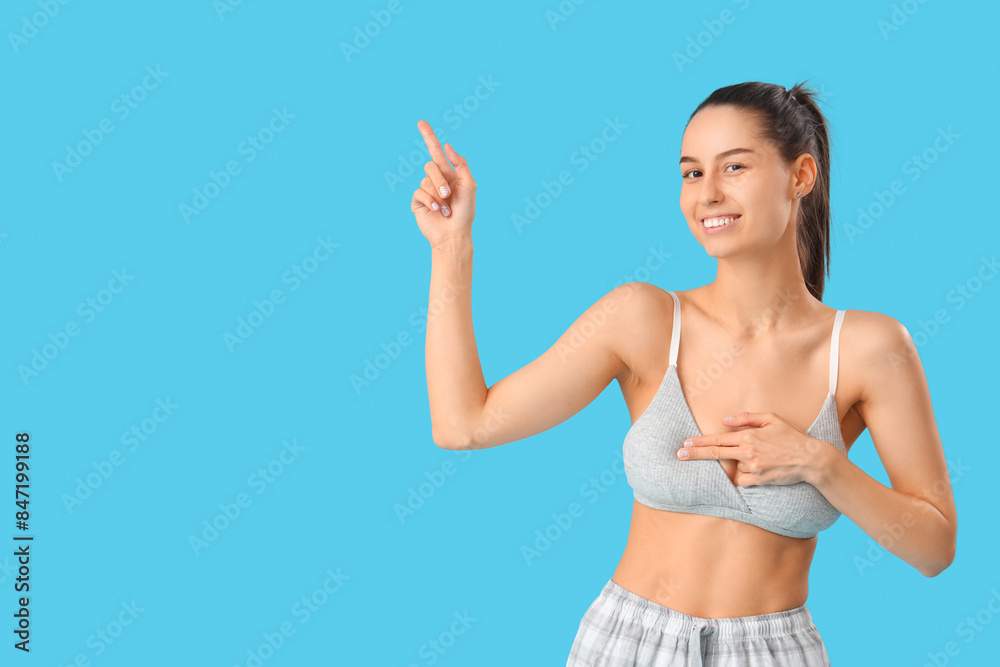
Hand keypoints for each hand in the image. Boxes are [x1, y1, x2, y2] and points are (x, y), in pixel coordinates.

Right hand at [411, 120, 476, 246]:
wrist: (455, 234)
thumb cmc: (465, 212)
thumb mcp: (469, 185)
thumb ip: (461, 164)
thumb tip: (447, 146)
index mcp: (448, 173)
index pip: (435, 151)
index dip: (429, 136)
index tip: (421, 122)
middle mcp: (435, 179)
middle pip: (430, 165)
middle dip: (440, 180)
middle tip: (448, 194)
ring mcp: (425, 190)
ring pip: (425, 180)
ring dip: (438, 194)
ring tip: (445, 208)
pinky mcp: (417, 202)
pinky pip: (419, 192)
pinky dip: (430, 201)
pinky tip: (437, 210)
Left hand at [675, 411, 832, 486]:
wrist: (810, 459)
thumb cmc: (791, 437)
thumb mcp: (771, 419)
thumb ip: (746, 418)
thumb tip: (724, 421)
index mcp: (749, 436)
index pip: (718, 440)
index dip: (700, 442)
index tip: (685, 443)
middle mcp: (748, 452)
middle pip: (715, 454)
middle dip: (695, 454)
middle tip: (680, 454)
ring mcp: (753, 468)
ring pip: (734, 468)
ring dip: (739, 465)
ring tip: (761, 460)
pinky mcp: (758, 481)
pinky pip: (744, 480)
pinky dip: (746, 476)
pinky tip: (761, 470)